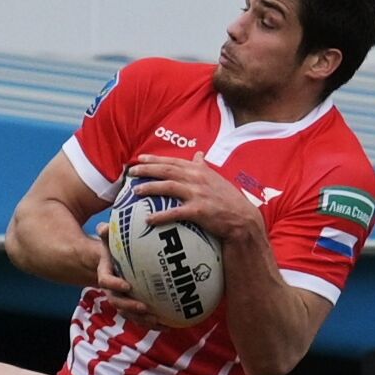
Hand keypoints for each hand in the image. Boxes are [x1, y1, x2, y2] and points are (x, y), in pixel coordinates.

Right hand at [94, 222, 160, 327]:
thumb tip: (103, 227)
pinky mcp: (133, 307)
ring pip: (129, 314)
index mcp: (105, 274)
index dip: (114, 285)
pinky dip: (153, 324)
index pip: (105, 282)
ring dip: (142, 320)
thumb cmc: (114, 247)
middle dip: (130, 307)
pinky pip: (141, 318)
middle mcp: (112, 290)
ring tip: (157, 320)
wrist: (114, 261)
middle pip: (117, 302)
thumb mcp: (110, 238)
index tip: (126, 285)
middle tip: (144, 308)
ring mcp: (122, 300)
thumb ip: (106, 233)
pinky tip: (168, 326)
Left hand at [128, 152, 264, 243]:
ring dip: (150, 188)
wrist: (243, 218)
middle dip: (147, 169)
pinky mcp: (199, 211)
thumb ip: (203, 167)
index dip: (155, 159)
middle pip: (167, 171)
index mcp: (199, 171)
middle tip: (130, 172)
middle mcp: (197, 179)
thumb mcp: (216, 179)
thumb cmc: (229, 200)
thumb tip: (198, 154)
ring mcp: (198, 194)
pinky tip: (148, 220)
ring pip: (168, 187)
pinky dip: (161, 216)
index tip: (139, 159)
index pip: (173, 161)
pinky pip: (175, 213)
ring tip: (135, 191)